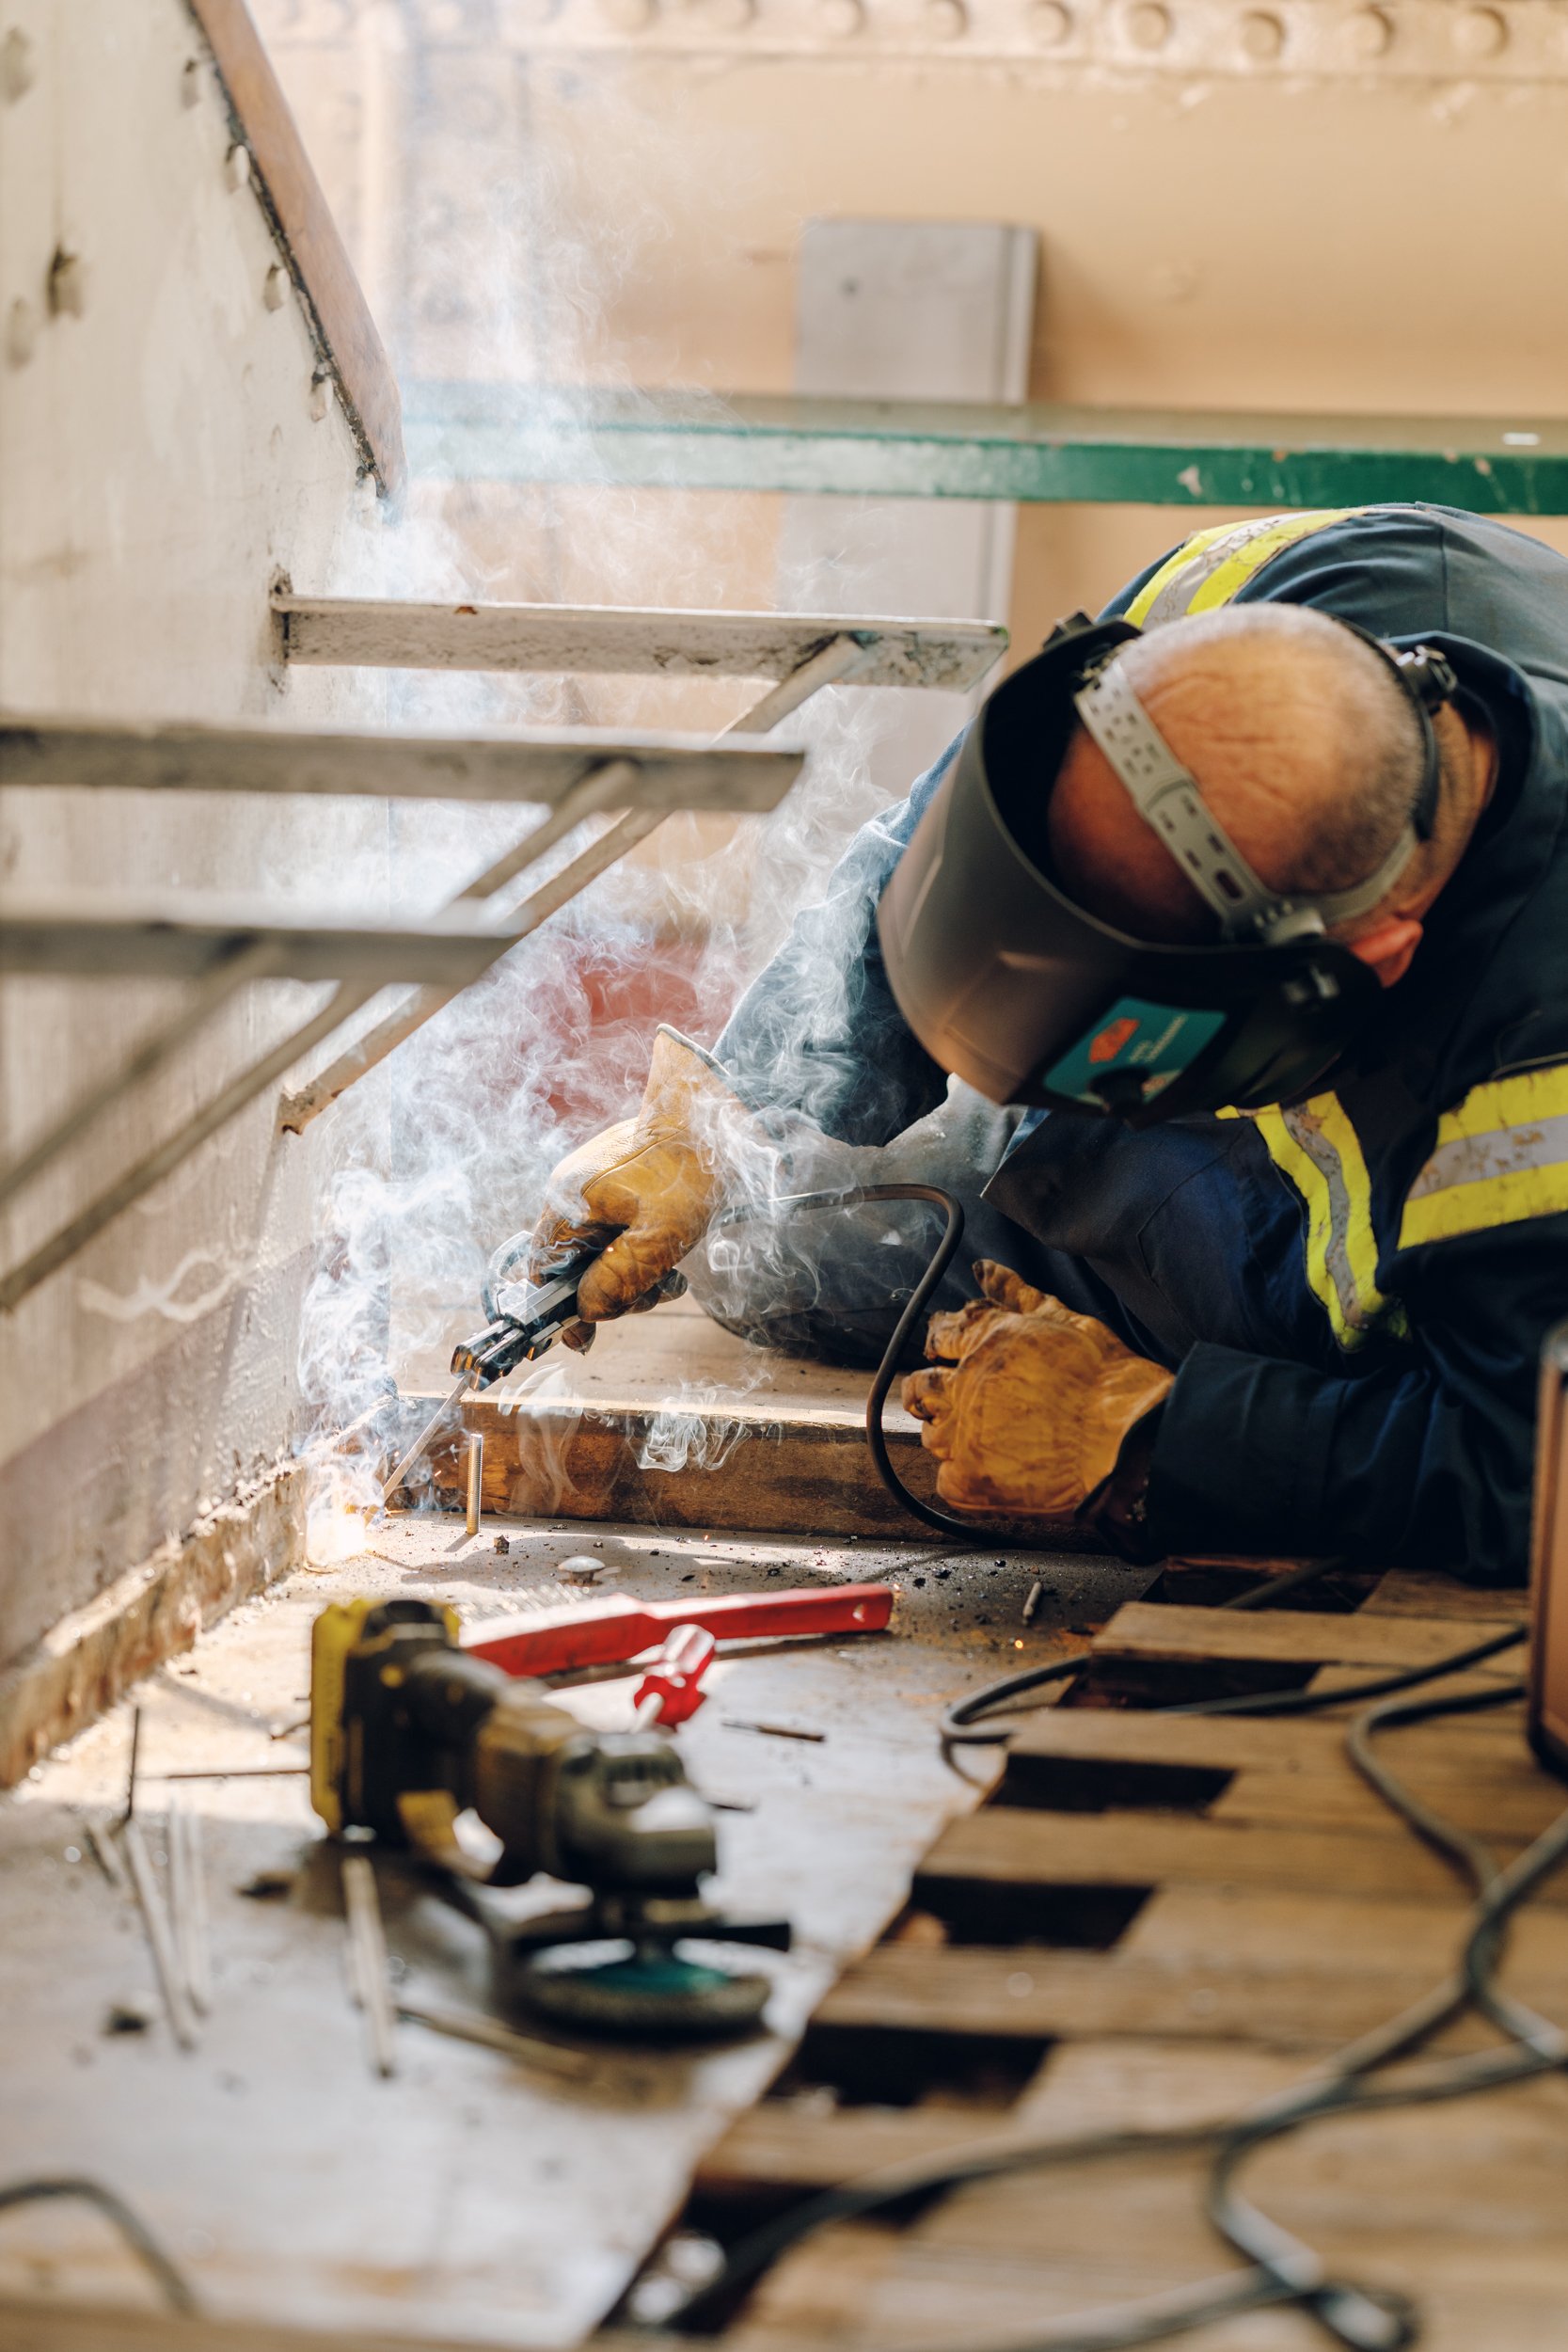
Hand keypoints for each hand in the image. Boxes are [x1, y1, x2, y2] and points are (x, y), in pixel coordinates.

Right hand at [530, 1027, 754, 1329]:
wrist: (713, 1113)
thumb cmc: (685, 1171)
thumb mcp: (657, 1239)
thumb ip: (616, 1281)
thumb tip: (586, 1313)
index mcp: (567, 1204)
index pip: (543, 1270)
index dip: (561, 1306)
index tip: (586, 1336)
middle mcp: (571, 1193)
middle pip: (575, 1266)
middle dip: (612, 1290)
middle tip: (652, 1292)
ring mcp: (593, 1186)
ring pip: (601, 1252)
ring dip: (634, 1274)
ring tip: (671, 1275)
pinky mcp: (617, 1183)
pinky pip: (618, 1231)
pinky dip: (641, 1250)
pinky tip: (672, 1254)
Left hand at [901, 1261, 1172, 1517]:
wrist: (1125, 1441)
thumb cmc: (1105, 1379)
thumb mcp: (1064, 1320)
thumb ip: (1016, 1294)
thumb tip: (982, 1268)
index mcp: (986, 1342)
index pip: (939, 1334)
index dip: (938, 1342)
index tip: (942, 1351)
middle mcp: (965, 1386)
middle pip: (919, 1387)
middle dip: (928, 1391)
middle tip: (952, 1400)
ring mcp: (964, 1436)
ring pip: (931, 1435)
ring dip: (948, 1433)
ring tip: (983, 1438)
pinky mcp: (971, 1480)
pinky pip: (946, 1480)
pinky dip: (963, 1475)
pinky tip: (991, 1471)